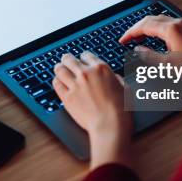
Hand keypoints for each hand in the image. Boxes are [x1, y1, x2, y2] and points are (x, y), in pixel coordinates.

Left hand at [53, 51, 131, 168]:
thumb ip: (115, 79)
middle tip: (66, 61)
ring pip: (60, 69)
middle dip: (67, 59)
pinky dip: (57, 81)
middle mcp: (86, 73)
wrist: (110, 125)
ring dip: (59, 68)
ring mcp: (75, 85)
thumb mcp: (124, 88)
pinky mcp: (67, 97)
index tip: (81, 61)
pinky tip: (59, 82)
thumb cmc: (121, 109)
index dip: (83, 58)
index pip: (86, 55)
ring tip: (59, 69)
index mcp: (101, 68)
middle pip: (69, 59)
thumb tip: (113, 77)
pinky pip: (56, 84)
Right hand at [119, 15, 181, 53]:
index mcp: (170, 29)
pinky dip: (156, 28)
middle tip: (127, 38)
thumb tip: (138, 49)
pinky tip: (155, 37)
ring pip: (158, 20)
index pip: (143, 25)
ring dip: (146, 27)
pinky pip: (166, 23)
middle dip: (136, 28)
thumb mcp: (168, 65)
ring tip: (139, 38)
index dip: (130, 33)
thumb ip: (150, 56)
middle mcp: (176, 23)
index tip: (122, 40)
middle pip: (150, 19)